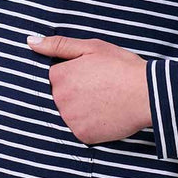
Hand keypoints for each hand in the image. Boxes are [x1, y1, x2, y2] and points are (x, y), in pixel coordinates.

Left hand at [27, 34, 151, 144]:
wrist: (148, 93)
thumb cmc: (121, 66)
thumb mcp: (91, 47)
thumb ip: (58, 45)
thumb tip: (30, 41)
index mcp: (59, 76)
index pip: (57, 76)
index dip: (76, 72)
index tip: (93, 72)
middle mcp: (60, 100)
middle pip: (62, 95)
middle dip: (77, 91)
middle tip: (101, 86)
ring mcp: (70, 120)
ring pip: (70, 113)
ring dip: (82, 108)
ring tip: (105, 99)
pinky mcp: (82, 136)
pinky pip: (81, 128)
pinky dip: (91, 123)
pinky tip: (106, 113)